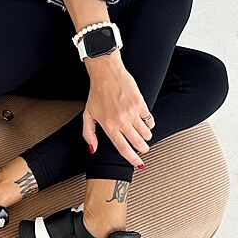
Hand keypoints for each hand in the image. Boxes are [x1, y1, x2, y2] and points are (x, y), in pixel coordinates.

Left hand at [83, 53, 155, 167]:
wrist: (106, 73)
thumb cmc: (97, 93)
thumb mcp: (87, 115)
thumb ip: (89, 134)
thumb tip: (93, 149)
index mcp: (109, 126)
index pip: (123, 148)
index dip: (132, 159)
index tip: (138, 163)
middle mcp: (121, 121)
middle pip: (137, 143)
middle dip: (143, 149)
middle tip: (144, 149)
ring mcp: (132, 112)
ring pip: (146, 132)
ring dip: (146, 137)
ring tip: (144, 136)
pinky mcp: (140, 103)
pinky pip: (149, 119)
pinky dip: (149, 124)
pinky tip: (145, 123)